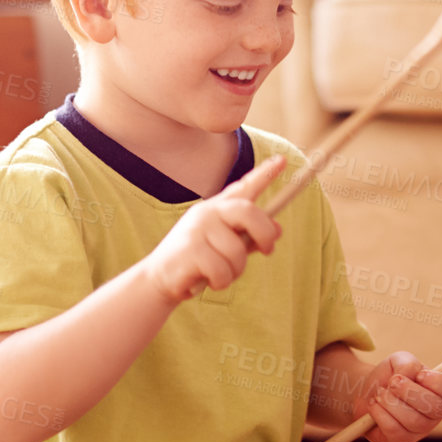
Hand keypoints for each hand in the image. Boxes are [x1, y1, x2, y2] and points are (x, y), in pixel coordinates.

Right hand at [140, 154, 284, 303]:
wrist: (158, 279)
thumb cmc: (198, 262)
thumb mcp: (227, 247)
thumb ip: (251, 237)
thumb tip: (278, 228)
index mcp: (218, 209)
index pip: (243, 187)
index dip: (264, 174)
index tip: (283, 160)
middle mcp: (207, 212)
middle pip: (248, 212)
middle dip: (264, 233)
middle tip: (268, 250)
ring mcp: (196, 228)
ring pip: (237, 251)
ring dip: (235, 270)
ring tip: (219, 274)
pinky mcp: (189, 249)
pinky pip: (222, 270)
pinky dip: (221, 281)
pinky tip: (207, 280)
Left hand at [356, 351, 441, 441]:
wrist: (366, 393)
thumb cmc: (390, 376)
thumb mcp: (398, 361)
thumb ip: (408, 364)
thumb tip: (409, 376)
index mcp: (441, 390)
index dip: (438, 382)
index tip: (420, 375)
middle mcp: (435, 413)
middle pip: (434, 407)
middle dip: (409, 391)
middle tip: (392, 382)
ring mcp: (420, 430)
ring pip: (413, 420)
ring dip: (390, 402)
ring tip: (380, 393)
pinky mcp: (402, 441)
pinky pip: (394, 429)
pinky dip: (379, 412)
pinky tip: (375, 404)